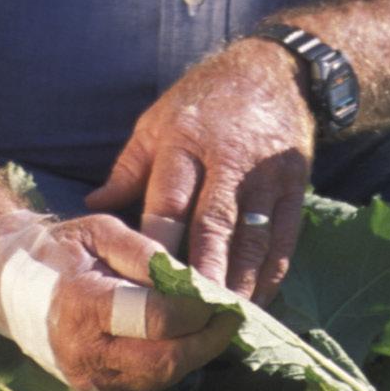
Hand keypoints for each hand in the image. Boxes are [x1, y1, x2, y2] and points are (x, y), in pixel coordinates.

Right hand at [0, 209, 237, 390]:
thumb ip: (145, 251)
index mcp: (83, 305)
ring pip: (159, 379)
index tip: (224, 295)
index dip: (196, 310)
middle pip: (163, 360)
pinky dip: (174, 365)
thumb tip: (189, 274)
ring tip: (218, 326)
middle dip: (207, 340)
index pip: (155, 318)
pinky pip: (145, 386)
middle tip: (233, 316)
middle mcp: (84, 352)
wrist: (10, 287)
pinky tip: (190, 340)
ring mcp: (87, 379)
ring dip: (195, 356)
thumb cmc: (61, 250)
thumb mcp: (100, 231)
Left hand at [84, 40, 312, 303]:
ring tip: (223, 320)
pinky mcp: (295, 183)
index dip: (158, 248)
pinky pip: (286, 235)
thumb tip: (94, 207)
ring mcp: (266, 173)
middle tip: (189, 318)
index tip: (146, 288)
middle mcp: (227, 160)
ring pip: (253, 237)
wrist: (275, 70)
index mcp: (184, 143)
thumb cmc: (205, 100)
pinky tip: (259, 298)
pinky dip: (273, 270)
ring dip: (239, 282)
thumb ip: (129, 167)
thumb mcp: (157, 120)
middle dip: (202, 275)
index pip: (168, 203)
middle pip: (213, 226)